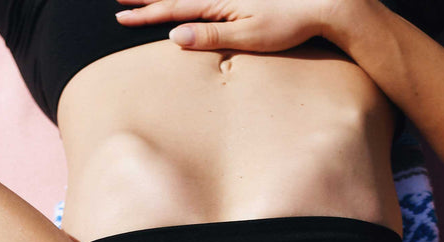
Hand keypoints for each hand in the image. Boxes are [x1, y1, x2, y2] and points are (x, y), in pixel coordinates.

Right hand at [114, 0, 331, 52]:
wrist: (322, 2)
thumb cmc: (288, 23)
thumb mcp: (249, 35)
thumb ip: (211, 36)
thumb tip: (175, 35)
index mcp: (217, 3)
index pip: (172, 8)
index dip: (146, 12)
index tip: (121, 17)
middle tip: (121, 2)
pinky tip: (184, 3)